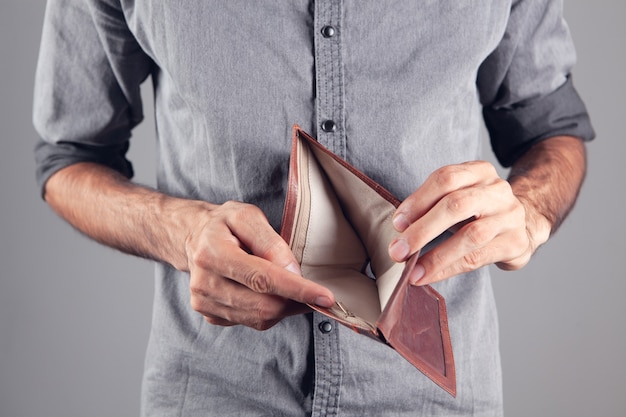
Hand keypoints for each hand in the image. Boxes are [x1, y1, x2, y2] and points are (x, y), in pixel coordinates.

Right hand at [184, 201, 334, 329]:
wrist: (192, 238)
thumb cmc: (224, 224)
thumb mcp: (247, 216)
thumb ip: (271, 242)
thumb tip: (292, 272)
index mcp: (212, 253)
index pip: (262, 278)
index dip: (297, 290)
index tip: (324, 297)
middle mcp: (204, 283)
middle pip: (263, 305)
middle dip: (296, 302)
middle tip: (315, 292)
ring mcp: (204, 303)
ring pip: (259, 318)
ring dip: (285, 307)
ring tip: (290, 289)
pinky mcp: (210, 315)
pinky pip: (251, 322)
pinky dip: (268, 311)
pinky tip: (266, 292)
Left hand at [387, 161, 549, 284]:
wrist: (524, 224)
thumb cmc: (478, 210)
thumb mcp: (459, 196)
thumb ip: (432, 205)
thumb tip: (400, 229)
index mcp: (479, 171)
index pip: (445, 179)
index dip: (418, 201)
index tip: (397, 223)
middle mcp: (497, 190)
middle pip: (456, 205)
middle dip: (422, 230)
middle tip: (398, 250)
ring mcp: (510, 216)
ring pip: (471, 235)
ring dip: (436, 255)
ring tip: (412, 270)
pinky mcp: (516, 243)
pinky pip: (478, 258)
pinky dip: (449, 268)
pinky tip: (429, 275)